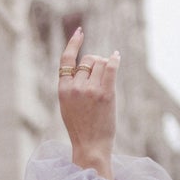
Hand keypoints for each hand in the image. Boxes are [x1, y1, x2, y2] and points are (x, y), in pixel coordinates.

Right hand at [58, 28, 118, 176]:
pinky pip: (111, 67)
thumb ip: (72, 86)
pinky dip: (114, 60)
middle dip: (96, 63)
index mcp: (63, 90)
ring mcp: (90, 90)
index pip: (66, 60)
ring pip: (101, 63)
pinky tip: (117, 56)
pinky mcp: (105, 94)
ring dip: (106, 68)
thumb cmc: (81, 129)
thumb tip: (89, 63)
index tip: (80, 32)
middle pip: (89, 60)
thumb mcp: (68, 106)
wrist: (90, 147)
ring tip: (106, 85)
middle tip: (100, 78)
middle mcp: (75, 87)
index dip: (73, 43)